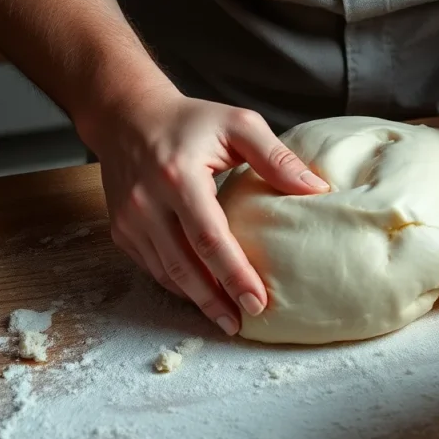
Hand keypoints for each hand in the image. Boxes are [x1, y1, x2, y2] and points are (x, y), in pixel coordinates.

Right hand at [81, 85, 329, 334]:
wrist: (125, 115)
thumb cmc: (190, 121)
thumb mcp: (238, 124)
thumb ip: (277, 157)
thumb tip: (317, 189)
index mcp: (178, 177)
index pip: (209, 238)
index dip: (234, 275)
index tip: (258, 302)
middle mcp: (147, 203)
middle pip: (185, 266)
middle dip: (216, 300)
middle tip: (244, 323)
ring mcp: (129, 220)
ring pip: (167, 273)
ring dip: (198, 300)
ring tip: (228, 319)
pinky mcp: (121, 230)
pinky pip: (153, 267)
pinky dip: (179, 285)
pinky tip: (203, 296)